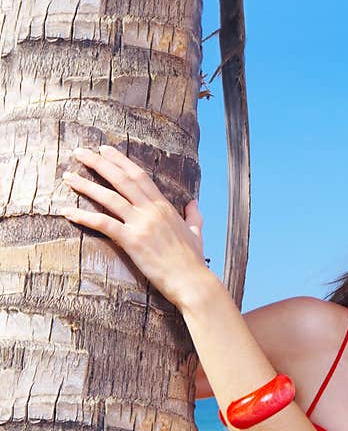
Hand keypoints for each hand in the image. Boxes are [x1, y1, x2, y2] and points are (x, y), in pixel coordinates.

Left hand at [60, 145, 208, 306]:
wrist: (192, 281)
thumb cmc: (193, 260)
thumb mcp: (196, 233)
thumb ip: (193, 215)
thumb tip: (192, 203)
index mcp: (165, 207)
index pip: (139, 176)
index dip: (121, 161)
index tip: (105, 150)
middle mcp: (151, 211)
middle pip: (122, 180)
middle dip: (99, 163)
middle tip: (80, 152)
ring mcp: (141, 225)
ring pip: (109, 198)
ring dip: (86, 185)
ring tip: (68, 176)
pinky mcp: (132, 241)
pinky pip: (103, 224)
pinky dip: (83, 217)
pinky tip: (67, 211)